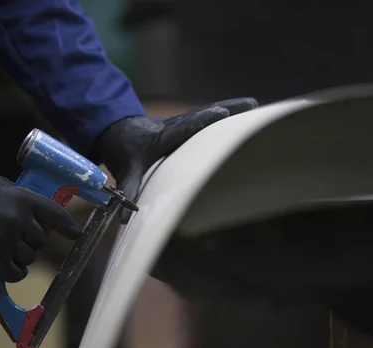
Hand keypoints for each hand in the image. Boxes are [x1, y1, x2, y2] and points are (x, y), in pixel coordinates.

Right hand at [0, 172, 80, 281]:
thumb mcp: (4, 186)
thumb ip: (22, 199)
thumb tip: (35, 213)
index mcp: (25, 200)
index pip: (55, 214)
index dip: (67, 225)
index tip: (75, 234)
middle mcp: (20, 221)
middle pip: (41, 242)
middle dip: (32, 242)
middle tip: (18, 238)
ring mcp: (8, 240)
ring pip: (29, 258)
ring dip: (22, 257)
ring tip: (8, 250)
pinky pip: (15, 273)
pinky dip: (14, 273)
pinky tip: (7, 266)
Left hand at [93, 98, 257, 222]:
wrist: (117, 130)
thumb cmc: (123, 151)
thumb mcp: (125, 171)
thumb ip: (128, 190)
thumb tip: (124, 218)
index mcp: (161, 137)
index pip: (184, 128)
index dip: (203, 121)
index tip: (221, 114)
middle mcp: (174, 126)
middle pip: (203, 116)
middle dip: (226, 110)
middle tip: (251, 104)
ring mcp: (182, 122)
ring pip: (208, 114)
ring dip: (231, 108)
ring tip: (255, 105)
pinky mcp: (187, 124)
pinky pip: (208, 119)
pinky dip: (227, 114)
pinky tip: (246, 111)